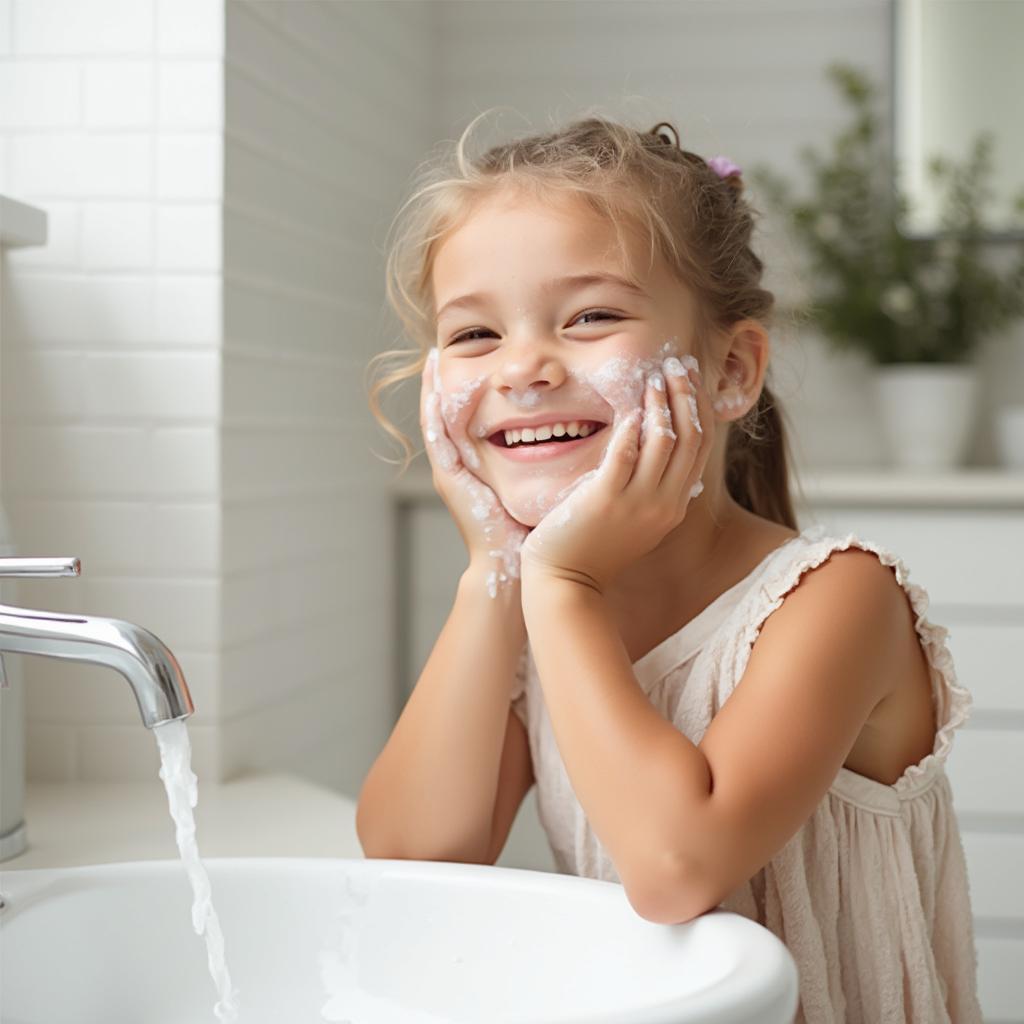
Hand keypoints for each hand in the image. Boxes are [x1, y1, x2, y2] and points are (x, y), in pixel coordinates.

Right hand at [420, 348, 528, 595]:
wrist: (515, 565)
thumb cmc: (533, 527)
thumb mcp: (540, 481)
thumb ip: (550, 454)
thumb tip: (583, 425)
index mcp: (479, 463)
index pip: (471, 416)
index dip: (471, 386)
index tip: (478, 355)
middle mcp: (461, 464)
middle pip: (447, 413)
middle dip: (443, 380)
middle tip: (441, 344)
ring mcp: (450, 472)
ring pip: (436, 420)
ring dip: (431, 388)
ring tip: (431, 357)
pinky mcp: (450, 480)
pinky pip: (437, 438)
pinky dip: (433, 412)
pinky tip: (434, 388)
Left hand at [519, 356, 713, 592]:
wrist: (566, 582)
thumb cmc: (592, 547)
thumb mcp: (633, 518)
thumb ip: (648, 487)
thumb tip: (653, 448)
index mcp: (673, 505)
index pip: (699, 446)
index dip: (699, 407)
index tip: (690, 377)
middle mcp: (664, 503)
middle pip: (691, 437)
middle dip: (686, 395)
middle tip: (677, 363)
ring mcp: (637, 503)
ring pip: (665, 440)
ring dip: (662, 401)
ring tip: (655, 374)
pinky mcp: (606, 500)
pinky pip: (626, 453)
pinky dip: (631, 425)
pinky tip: (628, 404)